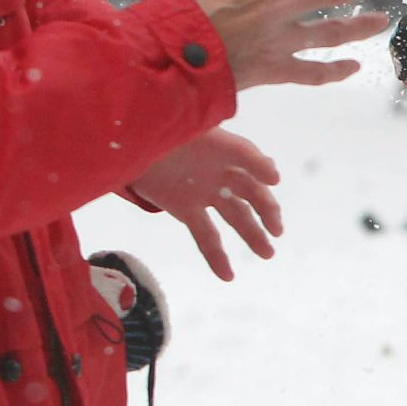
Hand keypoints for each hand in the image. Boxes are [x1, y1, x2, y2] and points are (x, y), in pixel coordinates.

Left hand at [125, 128, 283, 280]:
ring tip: (268, 254)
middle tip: (276, 228)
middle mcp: (219, 170)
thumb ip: (199, 134)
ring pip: (235, 215)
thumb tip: (232, 153)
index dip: (260, 164)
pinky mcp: (186, 210)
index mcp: (219, 146)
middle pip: (250, 190)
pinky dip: (217, 256)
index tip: (273, 178)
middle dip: (265, 209)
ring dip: (252, 234)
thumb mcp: (179, 129)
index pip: (244, 154)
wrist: (130, 144)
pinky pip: (206, 236)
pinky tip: (228, 276)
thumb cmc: (159, 130)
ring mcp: (205, 192)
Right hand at [161, 0, 403, 89]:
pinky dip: (334, 71)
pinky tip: (353, 68)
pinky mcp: (276, 68)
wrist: (173, 56)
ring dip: (361, 27)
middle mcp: (282, 5)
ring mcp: (282, 39)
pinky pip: (312, 72)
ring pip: (333, 33)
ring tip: (383, 22)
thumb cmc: (179, 5)